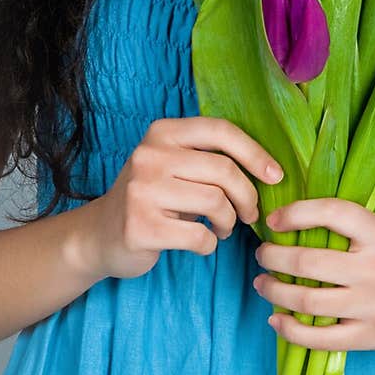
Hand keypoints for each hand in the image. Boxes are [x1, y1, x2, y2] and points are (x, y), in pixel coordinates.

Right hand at [81, 116, 282, 280]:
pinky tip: (202, 242)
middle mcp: (149, 155)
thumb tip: (269, 169)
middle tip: (250, 213)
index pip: (220, 131)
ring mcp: (142, 191)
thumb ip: (209, 158)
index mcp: (163, 132)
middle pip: (223, 170)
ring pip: (215, 202)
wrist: (98, 235)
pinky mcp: (141, 226)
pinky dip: (209, 243)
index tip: (276, 175)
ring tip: (223, 228)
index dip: (255, 153)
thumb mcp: (173, 165)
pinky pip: (199, 235)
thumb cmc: (151, 198)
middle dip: (247, 196)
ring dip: (229, 222)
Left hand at [252, 198, 374, 357]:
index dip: (296, 213)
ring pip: (308, 302)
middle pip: (308, 263)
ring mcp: (372, 306)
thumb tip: (297, 222)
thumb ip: (353, 227)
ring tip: (263, 283)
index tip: (274, 219)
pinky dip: (291, 330)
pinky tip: (276, 319)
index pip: (332, 214)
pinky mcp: (370, 336)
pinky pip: (320, 338)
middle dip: (273, 257)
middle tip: (262, 254)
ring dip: (275, 291)